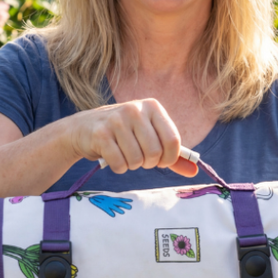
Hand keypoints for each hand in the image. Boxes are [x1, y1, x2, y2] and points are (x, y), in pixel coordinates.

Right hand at [70, 99, 197, 176]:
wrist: (83, 128)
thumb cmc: (124, 134)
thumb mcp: (149, 135)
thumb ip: (172, 154)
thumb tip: (194, 171)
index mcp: (153, 107)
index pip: (173, 139)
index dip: (170, 158)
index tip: (162, 162)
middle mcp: (136, 110)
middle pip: (154, 152)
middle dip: (149, 163)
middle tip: (140, 159)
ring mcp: (116, 120)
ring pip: (137, 159)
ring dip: (132, 165)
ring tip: (126, 155)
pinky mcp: (100, 134)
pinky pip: (119, 163)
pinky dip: (119, 168)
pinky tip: (113, 157)